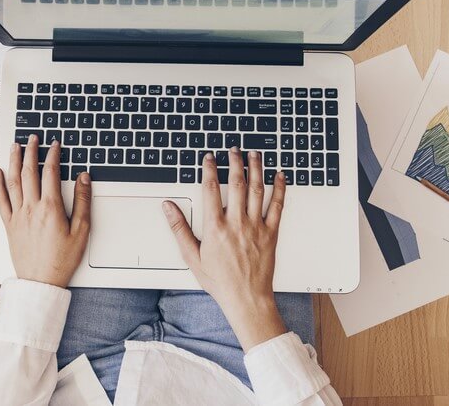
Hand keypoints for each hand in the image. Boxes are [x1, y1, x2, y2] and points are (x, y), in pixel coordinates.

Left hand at [0, 135, 90, 287]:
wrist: (41, 282)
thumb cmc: (62, 260)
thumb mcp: (82, 230)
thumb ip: (83, 201)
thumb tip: (84, 178)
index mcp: (50, 208)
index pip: (50, 172)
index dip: (52, 155)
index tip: (55, 144)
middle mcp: (31, 208)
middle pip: (29, 172)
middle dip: (30, 151)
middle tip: (32, 138)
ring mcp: (17, 216)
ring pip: (13, 182)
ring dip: (14, 161)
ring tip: (15, 146)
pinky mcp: (9, 225)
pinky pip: (1, 200)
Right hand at [163, 148, 287, 350]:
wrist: (246, 298)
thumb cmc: (220, 281)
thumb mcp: (192, 256)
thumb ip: (179, 229)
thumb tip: (168, 208)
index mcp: (216, 227)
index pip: (211, 189)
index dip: (210, 170)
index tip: (210, 158)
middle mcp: (236, 223)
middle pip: (236, 183)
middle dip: (235, 162)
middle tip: (234, 150)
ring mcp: (256, 226)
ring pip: (257, 189)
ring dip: (256, 168)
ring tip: (254, 154)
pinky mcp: (271, 233)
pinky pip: (277, 206)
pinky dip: (279, 188)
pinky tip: (280, 176)